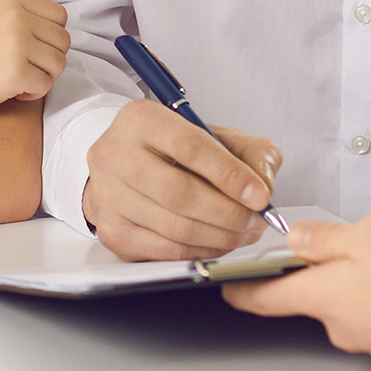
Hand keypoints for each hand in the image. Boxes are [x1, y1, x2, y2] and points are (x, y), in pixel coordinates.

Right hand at [0, 0, 69, 122]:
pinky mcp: (16, 73)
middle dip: (48, 61)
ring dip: (42, 78)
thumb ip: (18, 17)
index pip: (59, 16)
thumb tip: (55, 29)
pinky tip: (11, 93)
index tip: (32, 52)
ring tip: (17, 82)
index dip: (51, 39)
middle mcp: (16, 18)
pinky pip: (45, 86)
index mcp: (10, 1)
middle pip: (63, 41)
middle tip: (24, 71)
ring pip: (58, 64)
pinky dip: (32, 95)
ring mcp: (17, 44)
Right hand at [82, 98, 282, 259]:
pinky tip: (218, 242)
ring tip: (243, 232)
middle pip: (179, 193)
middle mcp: (114, 156)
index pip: (190, 147)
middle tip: (256, 221)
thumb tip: (262, 189)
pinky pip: (164, 250)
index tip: (260, 196)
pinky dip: (200, 251)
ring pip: (174, 227)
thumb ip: (249, 153)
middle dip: (228, 213)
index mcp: (140, 120)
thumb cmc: (171, 151)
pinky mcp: (111, 231)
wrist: (124, 166)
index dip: (230, 175)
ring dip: (220, 236)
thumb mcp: (213, 135)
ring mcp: (107, 197)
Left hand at [222, 213, 370, 366]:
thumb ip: (326, 236)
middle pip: (312, 293)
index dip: (241, 288)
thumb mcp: (365, 234)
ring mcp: (365, 337)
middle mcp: (334, 322)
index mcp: (316, 294)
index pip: (262, 296)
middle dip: (323, 270)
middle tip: (344, 247)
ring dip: (360, 282)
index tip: (229, 285)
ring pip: (349, 302)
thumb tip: (300, 237)